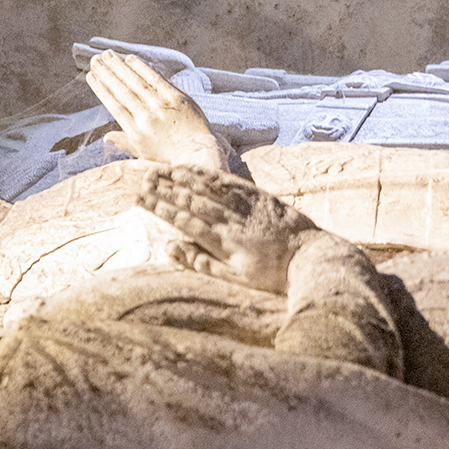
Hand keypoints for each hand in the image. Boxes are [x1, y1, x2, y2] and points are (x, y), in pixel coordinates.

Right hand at [86, 51, 227, 170]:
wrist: (200, 156)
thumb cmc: (171, 158)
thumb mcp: (144, 155)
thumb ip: (125, 142)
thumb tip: (106, 137)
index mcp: (136, 132)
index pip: (114, 105)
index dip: (101, 89)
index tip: (91, 76)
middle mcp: (147, 118)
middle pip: (122, 91)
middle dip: (107, 73)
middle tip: (95, 59)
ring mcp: (162, 107)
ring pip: (135, 83)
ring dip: (120, 67)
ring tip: (107, 55)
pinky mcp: (178, 99)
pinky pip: (156, 80)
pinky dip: (142, 68)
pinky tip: (131, 59)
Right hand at [137, 165, 318, 293]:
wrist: (309, 258)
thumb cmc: (271, 274)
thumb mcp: (235, 278)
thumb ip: (202, 263)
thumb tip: (170, 248)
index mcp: (221, 241)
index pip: (182, 220)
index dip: (159, 207)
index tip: (139, 197)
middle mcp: (229, 219)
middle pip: (189, 200)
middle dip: (163, 189)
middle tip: (142, 179)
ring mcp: (243, 205)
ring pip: (206, 188)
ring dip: (181, 178)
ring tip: (160, 170)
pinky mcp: (257, 196)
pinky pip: (227, 182)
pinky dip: (207, 174)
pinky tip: (193, 169)